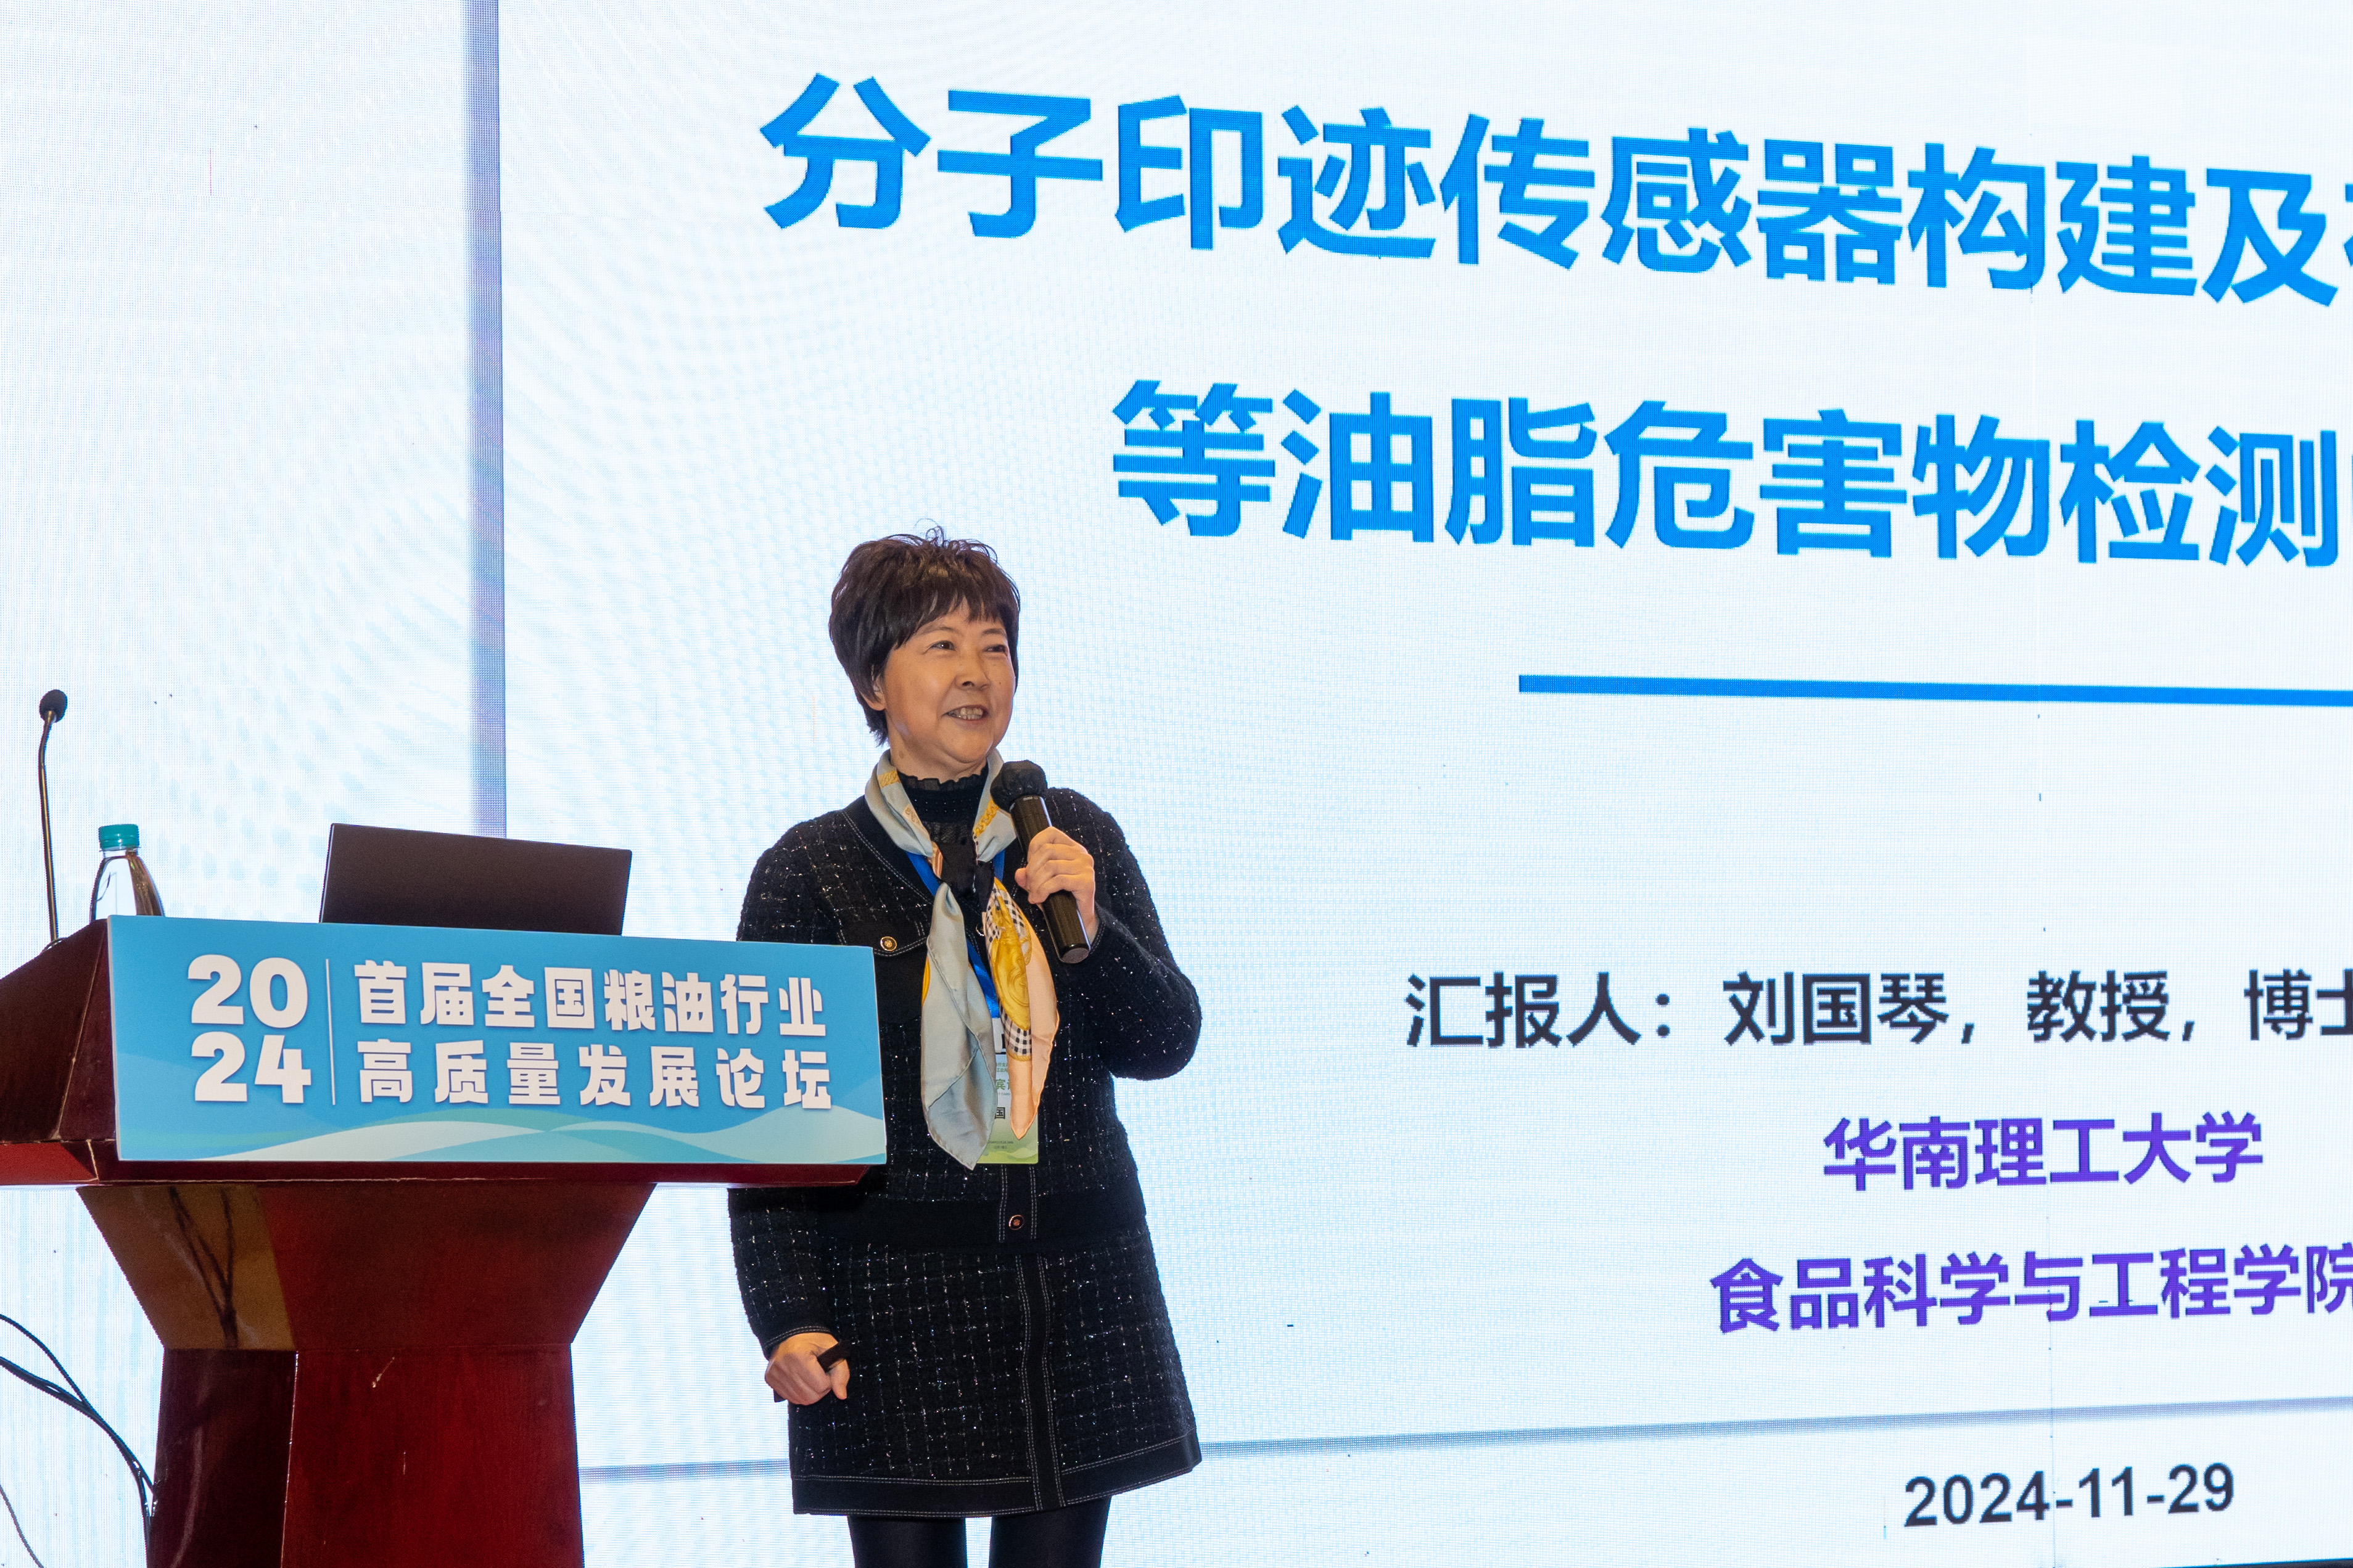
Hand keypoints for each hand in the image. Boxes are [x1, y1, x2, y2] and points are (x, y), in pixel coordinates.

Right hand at [767, 1332, 848, 1403]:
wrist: (793, 1332)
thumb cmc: (813, 1339)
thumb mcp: (832, 1349)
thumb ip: (841, 1373)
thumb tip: (842, 1396)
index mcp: (799, 1355)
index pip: (820, 1386)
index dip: (828, 1381)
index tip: (827, 1371)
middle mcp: (783, 1365)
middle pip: (810, 1396)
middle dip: (820, 1389)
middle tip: (820, 1376)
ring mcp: (774, 1373)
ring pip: (800, 1399)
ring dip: (810, 1392)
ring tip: (811, 1377)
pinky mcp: (769, 1378)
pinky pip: (789, 1397)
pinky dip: (798, 1392)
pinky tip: (801, 1379)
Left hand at [1014, 827, 1096, 943]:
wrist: (1081, 921)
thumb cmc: (1063, 899)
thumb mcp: (1042, 883)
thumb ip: (1029, 876)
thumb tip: (1019, 873)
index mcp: (1071, 848)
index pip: (1051, 833)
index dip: (1034, 847)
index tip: (1030, 866)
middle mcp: (1081, 854)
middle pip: (1047, 850)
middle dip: (1032, 869)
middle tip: (1028, 886)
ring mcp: (1085, 867)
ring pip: (1051, 866)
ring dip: (1036, 883)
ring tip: (1034, 895)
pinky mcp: (1086, 882)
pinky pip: (1058, 881)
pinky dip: (1044, 890)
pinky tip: (1040, 899)